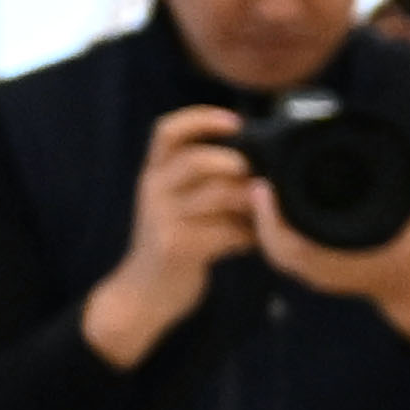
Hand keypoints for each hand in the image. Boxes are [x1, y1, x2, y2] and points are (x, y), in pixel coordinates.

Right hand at [80, 106, 261, 365]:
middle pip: (195, 161)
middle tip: (254, 177)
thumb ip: (209, 177)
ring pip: (216, 196)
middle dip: (234, 164)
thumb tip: (263, 157)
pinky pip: (225, 233)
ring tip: (261, 213)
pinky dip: (248, 236)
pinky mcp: (176, 247)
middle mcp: (153, 189)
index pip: (167, 131)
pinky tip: (252, 242)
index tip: (237, 121)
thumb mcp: (183, 200)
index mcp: (156, 172)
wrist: (146, 290)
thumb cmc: (179, 238)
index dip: (201, 118)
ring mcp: (162, 219)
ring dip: (250, 203)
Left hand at [256, 160, 409, 346]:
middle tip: (258, 185)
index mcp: (354, 266)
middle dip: (262, 219)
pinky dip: (274, 233)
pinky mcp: (316, 270)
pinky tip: (270, 210)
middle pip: (280, 252)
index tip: (266, 189)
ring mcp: (321, 275)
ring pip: (279, 254)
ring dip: (266, 226)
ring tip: (262, 192)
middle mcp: (331, 274)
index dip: (275, 221)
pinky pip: (286, 253)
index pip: (300, 249)